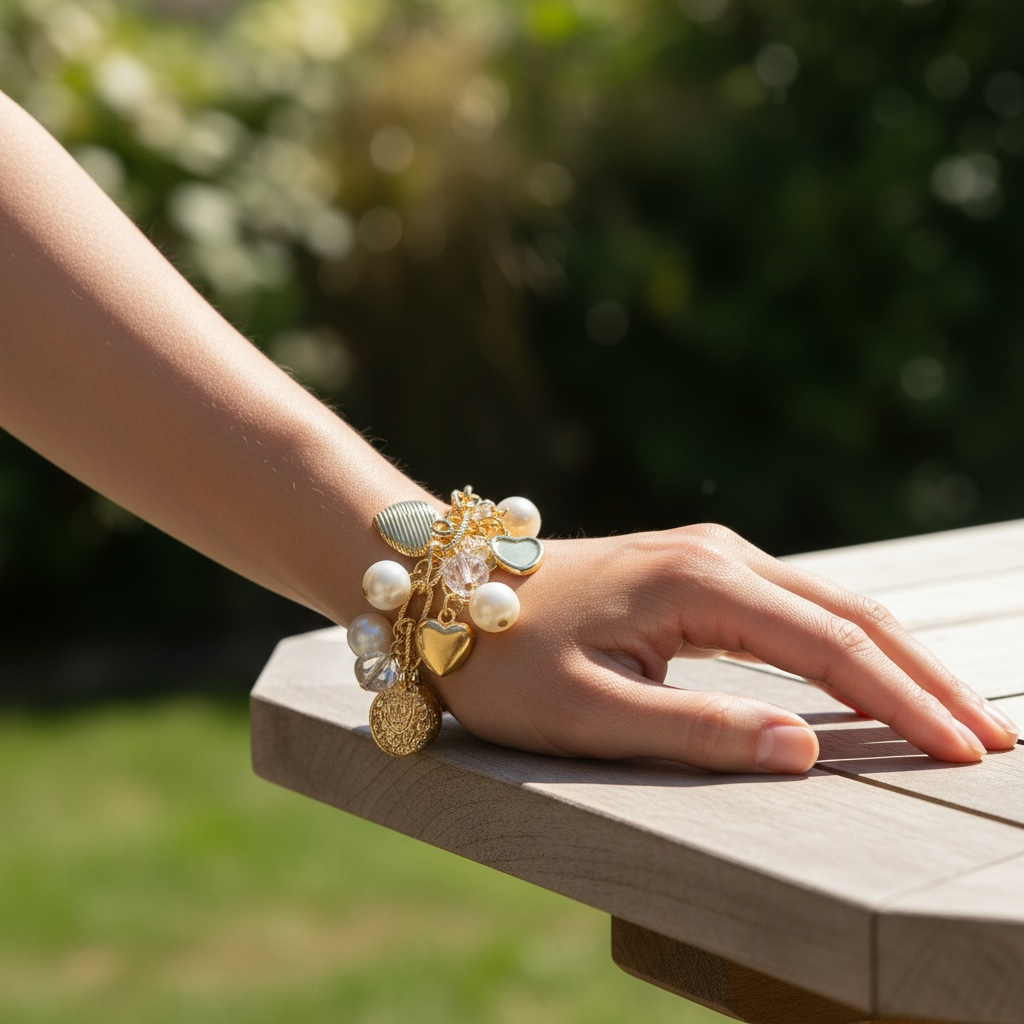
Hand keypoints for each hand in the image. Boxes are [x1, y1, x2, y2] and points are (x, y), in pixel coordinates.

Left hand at [429, 524, 1018, 771]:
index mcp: (699, 586)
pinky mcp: (696, 571)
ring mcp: (709, 557)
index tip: (965, 751)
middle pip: (849, 615)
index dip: (904, 703)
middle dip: (924, 677)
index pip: (831, 647)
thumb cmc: (506, 658)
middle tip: (993, 737)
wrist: (447, 594)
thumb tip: (805, 750)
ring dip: (893, 659)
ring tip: (954, 712)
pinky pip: (791, 606)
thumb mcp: (589, 713)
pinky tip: (873, 673)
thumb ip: (698, 731)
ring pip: (827, 605)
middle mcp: (718, 556)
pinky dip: (845, 643)